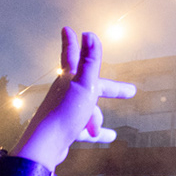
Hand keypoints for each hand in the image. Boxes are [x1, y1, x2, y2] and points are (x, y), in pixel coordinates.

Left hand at [15, 28, 134, 166]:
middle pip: (92, 87)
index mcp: (69, 79)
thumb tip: (89, 33)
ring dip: (98, 119)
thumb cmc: (65, 114)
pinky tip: (107, 138)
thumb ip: (90, 61)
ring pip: (88, 110)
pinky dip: (96, 133)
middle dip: (110, 90)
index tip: (66, 29)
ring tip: (105, 130)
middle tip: (129, 92)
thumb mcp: (84, 86)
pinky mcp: (64, 128)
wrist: (45, 146)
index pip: (73, 56)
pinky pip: (84, 129)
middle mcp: (64, 92)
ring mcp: (64, 111)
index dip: (71, 42)